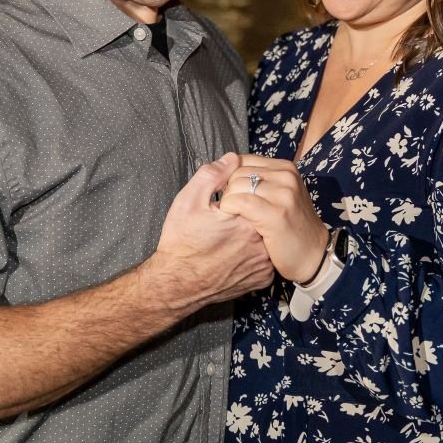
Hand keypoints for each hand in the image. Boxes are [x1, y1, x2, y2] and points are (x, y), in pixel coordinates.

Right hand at [139, 153, 274, 311]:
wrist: (175, 284)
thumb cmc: (180, 242)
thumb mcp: (189, 200)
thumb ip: (212, 175)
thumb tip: (232, 158)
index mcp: (247, 220)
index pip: (256, 194)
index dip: (239, 195)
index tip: (223, 206)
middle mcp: (261, 243)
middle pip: (263, 215)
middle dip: (248, 214)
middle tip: (225, 224)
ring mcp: (264, 264)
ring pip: (267, 237)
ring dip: (253, 233)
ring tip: (230, 239)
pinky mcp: (263, 279)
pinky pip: (265, 258)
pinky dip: (254, 254)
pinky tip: (235, 254)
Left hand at [217, 156, 329, 283]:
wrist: (314, 255)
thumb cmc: (291, 227)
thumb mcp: (280, 195)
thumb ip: (259, 180)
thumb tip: (226, 166)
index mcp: (285, 168)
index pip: (242, 160)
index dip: (230, 178)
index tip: (233, 196)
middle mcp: (286, 175)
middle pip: (237, 173)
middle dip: (228, 191)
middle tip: (232, 211)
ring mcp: (283, 193)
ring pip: (235, 186)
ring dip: (227, 202)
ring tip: (234, 217)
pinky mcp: (276, 213)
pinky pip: (240, 202)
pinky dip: (229, 209)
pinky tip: (233, 221)